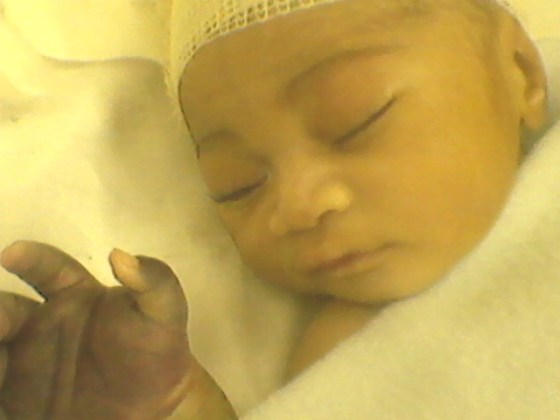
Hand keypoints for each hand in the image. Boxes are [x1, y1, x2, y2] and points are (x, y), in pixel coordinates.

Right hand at [0, 240, 227, 418]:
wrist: (155, 407)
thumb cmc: (157, 351)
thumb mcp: (165, 313)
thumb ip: (155, 280)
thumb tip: (122, 255)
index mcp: (75, 295)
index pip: (48, 269)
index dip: (30, 258)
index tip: (12, 253)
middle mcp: (44, 322)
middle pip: (7, 309)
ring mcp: (27, 359)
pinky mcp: (18, 395)